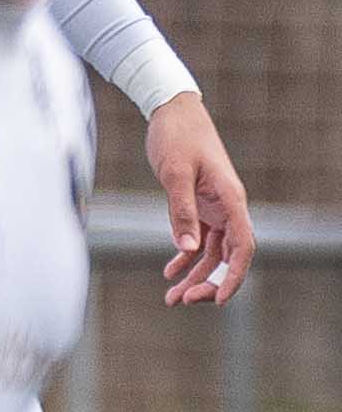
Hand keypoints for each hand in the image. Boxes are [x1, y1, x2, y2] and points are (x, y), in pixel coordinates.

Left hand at [145, 93, 250, 304]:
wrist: (171, 111)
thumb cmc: (177, 137)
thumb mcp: (175, 173)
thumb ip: (181, 211)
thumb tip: (188, 249)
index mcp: (231, 200)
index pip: (242, 247)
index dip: (234, 276)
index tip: (218, 300)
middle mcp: (228, 207)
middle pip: (227, 256)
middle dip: (209, 282)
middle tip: (181, 300)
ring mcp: (214, 207)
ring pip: (211, 251)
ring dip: (194, 275)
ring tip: (171, 298)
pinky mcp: (199, 204)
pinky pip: (198, 238)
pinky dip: (185, 256)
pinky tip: (169, 272)